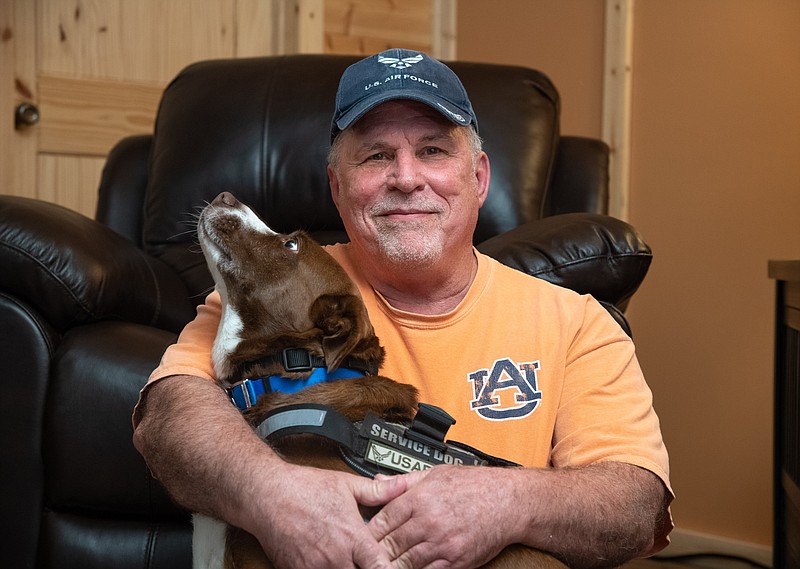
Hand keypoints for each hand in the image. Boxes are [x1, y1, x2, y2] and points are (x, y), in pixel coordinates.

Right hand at [249, 463, 408, 568]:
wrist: (267, 494)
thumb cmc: (304, 488)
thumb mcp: (347, 484)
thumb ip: (379, 491)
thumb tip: (404, 485)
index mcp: (353, 537)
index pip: (381, 568)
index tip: (390, 566)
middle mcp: (336, 557)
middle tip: (367, 562)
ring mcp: (315, 568)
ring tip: (348, 560)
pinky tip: (328, 562)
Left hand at [368, 466, 519, 568]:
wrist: (508, 501)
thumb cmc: (474, 485)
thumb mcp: (436, 473)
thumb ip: (404, 481)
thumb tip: (378, 481)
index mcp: (420, 498)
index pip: (383, 519)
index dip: (368, 531)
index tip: (361, 536)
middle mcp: (429, 522)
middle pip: (390, 543)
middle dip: (376, 552)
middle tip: (364, 557)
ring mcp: (442, 543)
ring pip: (405, 562)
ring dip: (392, 565)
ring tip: (380, 566)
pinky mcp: (456, 560)